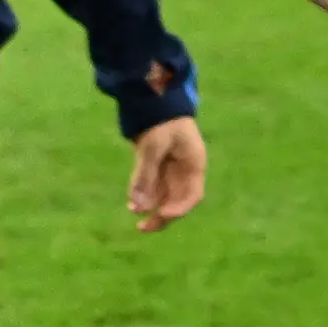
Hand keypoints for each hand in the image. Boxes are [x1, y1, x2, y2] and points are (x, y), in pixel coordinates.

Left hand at [126, 115, 205, 230]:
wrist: (154, 99)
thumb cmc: (160, 121)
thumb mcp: (153, 146)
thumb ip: (145, 175)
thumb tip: (137, 205)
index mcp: (194, 164)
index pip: (192, 195)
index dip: (179, 209)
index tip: (162, 214)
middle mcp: (185, 171)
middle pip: (177, 200)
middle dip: (162, 216)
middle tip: (143, 227)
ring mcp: (172, 169)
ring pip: (164, 196)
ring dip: (151, 207)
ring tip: (133, 211)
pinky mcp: (158, 166)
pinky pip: (153, 188)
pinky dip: (144, 196)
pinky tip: (133, 202)